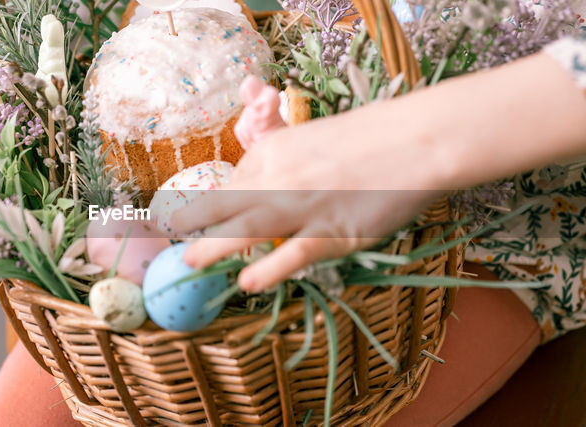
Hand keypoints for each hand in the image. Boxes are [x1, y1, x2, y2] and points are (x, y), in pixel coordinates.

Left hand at [171, 99, 450, 291]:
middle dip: (191, 222)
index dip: (217, 207)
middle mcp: (283, 176)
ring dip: (214, 247)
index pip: (236, 183)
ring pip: (247, 229)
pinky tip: (249, 283)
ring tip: (188, 263)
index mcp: (277, 150)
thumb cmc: (377, 138)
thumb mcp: (318, 141)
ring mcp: (306, 206)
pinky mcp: (334, 232)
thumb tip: (260, 190)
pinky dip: (270, 269)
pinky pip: (294, 255)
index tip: (199, 221)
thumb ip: (287, 166)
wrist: (420, 140)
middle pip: (225, 203)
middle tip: (165, 239)